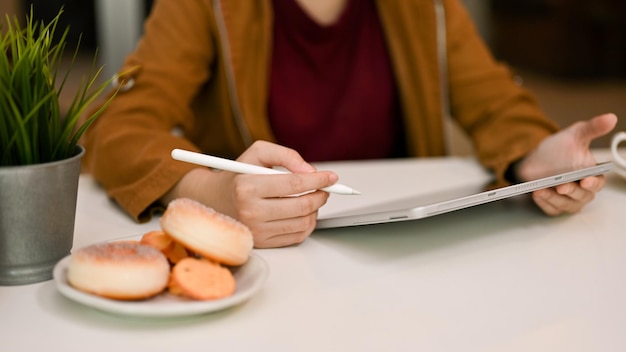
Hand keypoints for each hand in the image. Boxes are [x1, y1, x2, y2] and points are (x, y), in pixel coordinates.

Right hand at [163, 141, 337, 247]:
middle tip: (325, 188)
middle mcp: (251, 211)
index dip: (318, 180)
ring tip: (313, 199)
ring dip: (316, 210)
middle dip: (321, 195)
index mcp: (247, 187)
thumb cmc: (238, 175)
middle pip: (302, 206)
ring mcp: (256, 230)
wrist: (213, 200)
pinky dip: (307, 224)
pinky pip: (296, 237)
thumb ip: (286, 155)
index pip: (294, 184)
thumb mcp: (257, 153)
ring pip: (303, 223)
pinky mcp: (261, 243)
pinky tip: (304, 213)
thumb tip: (310, 172)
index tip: (331, 177)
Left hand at [514, 113, 616, 214]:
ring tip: (542, 190)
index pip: (598, 183)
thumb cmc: (558, 149)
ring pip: (567, 205)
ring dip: (555, 199)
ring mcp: (568, 199)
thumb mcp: (574, 135)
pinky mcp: (553, 205)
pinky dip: (545, 204)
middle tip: (561, 186)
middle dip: (572, 192)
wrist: (534, 158)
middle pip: (583, 197)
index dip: (593, 183)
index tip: (585, 180)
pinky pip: (552, 210)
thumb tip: (611, 118)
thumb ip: (593, 128)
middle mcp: (582, 189)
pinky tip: (537, 195)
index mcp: (591, 174)